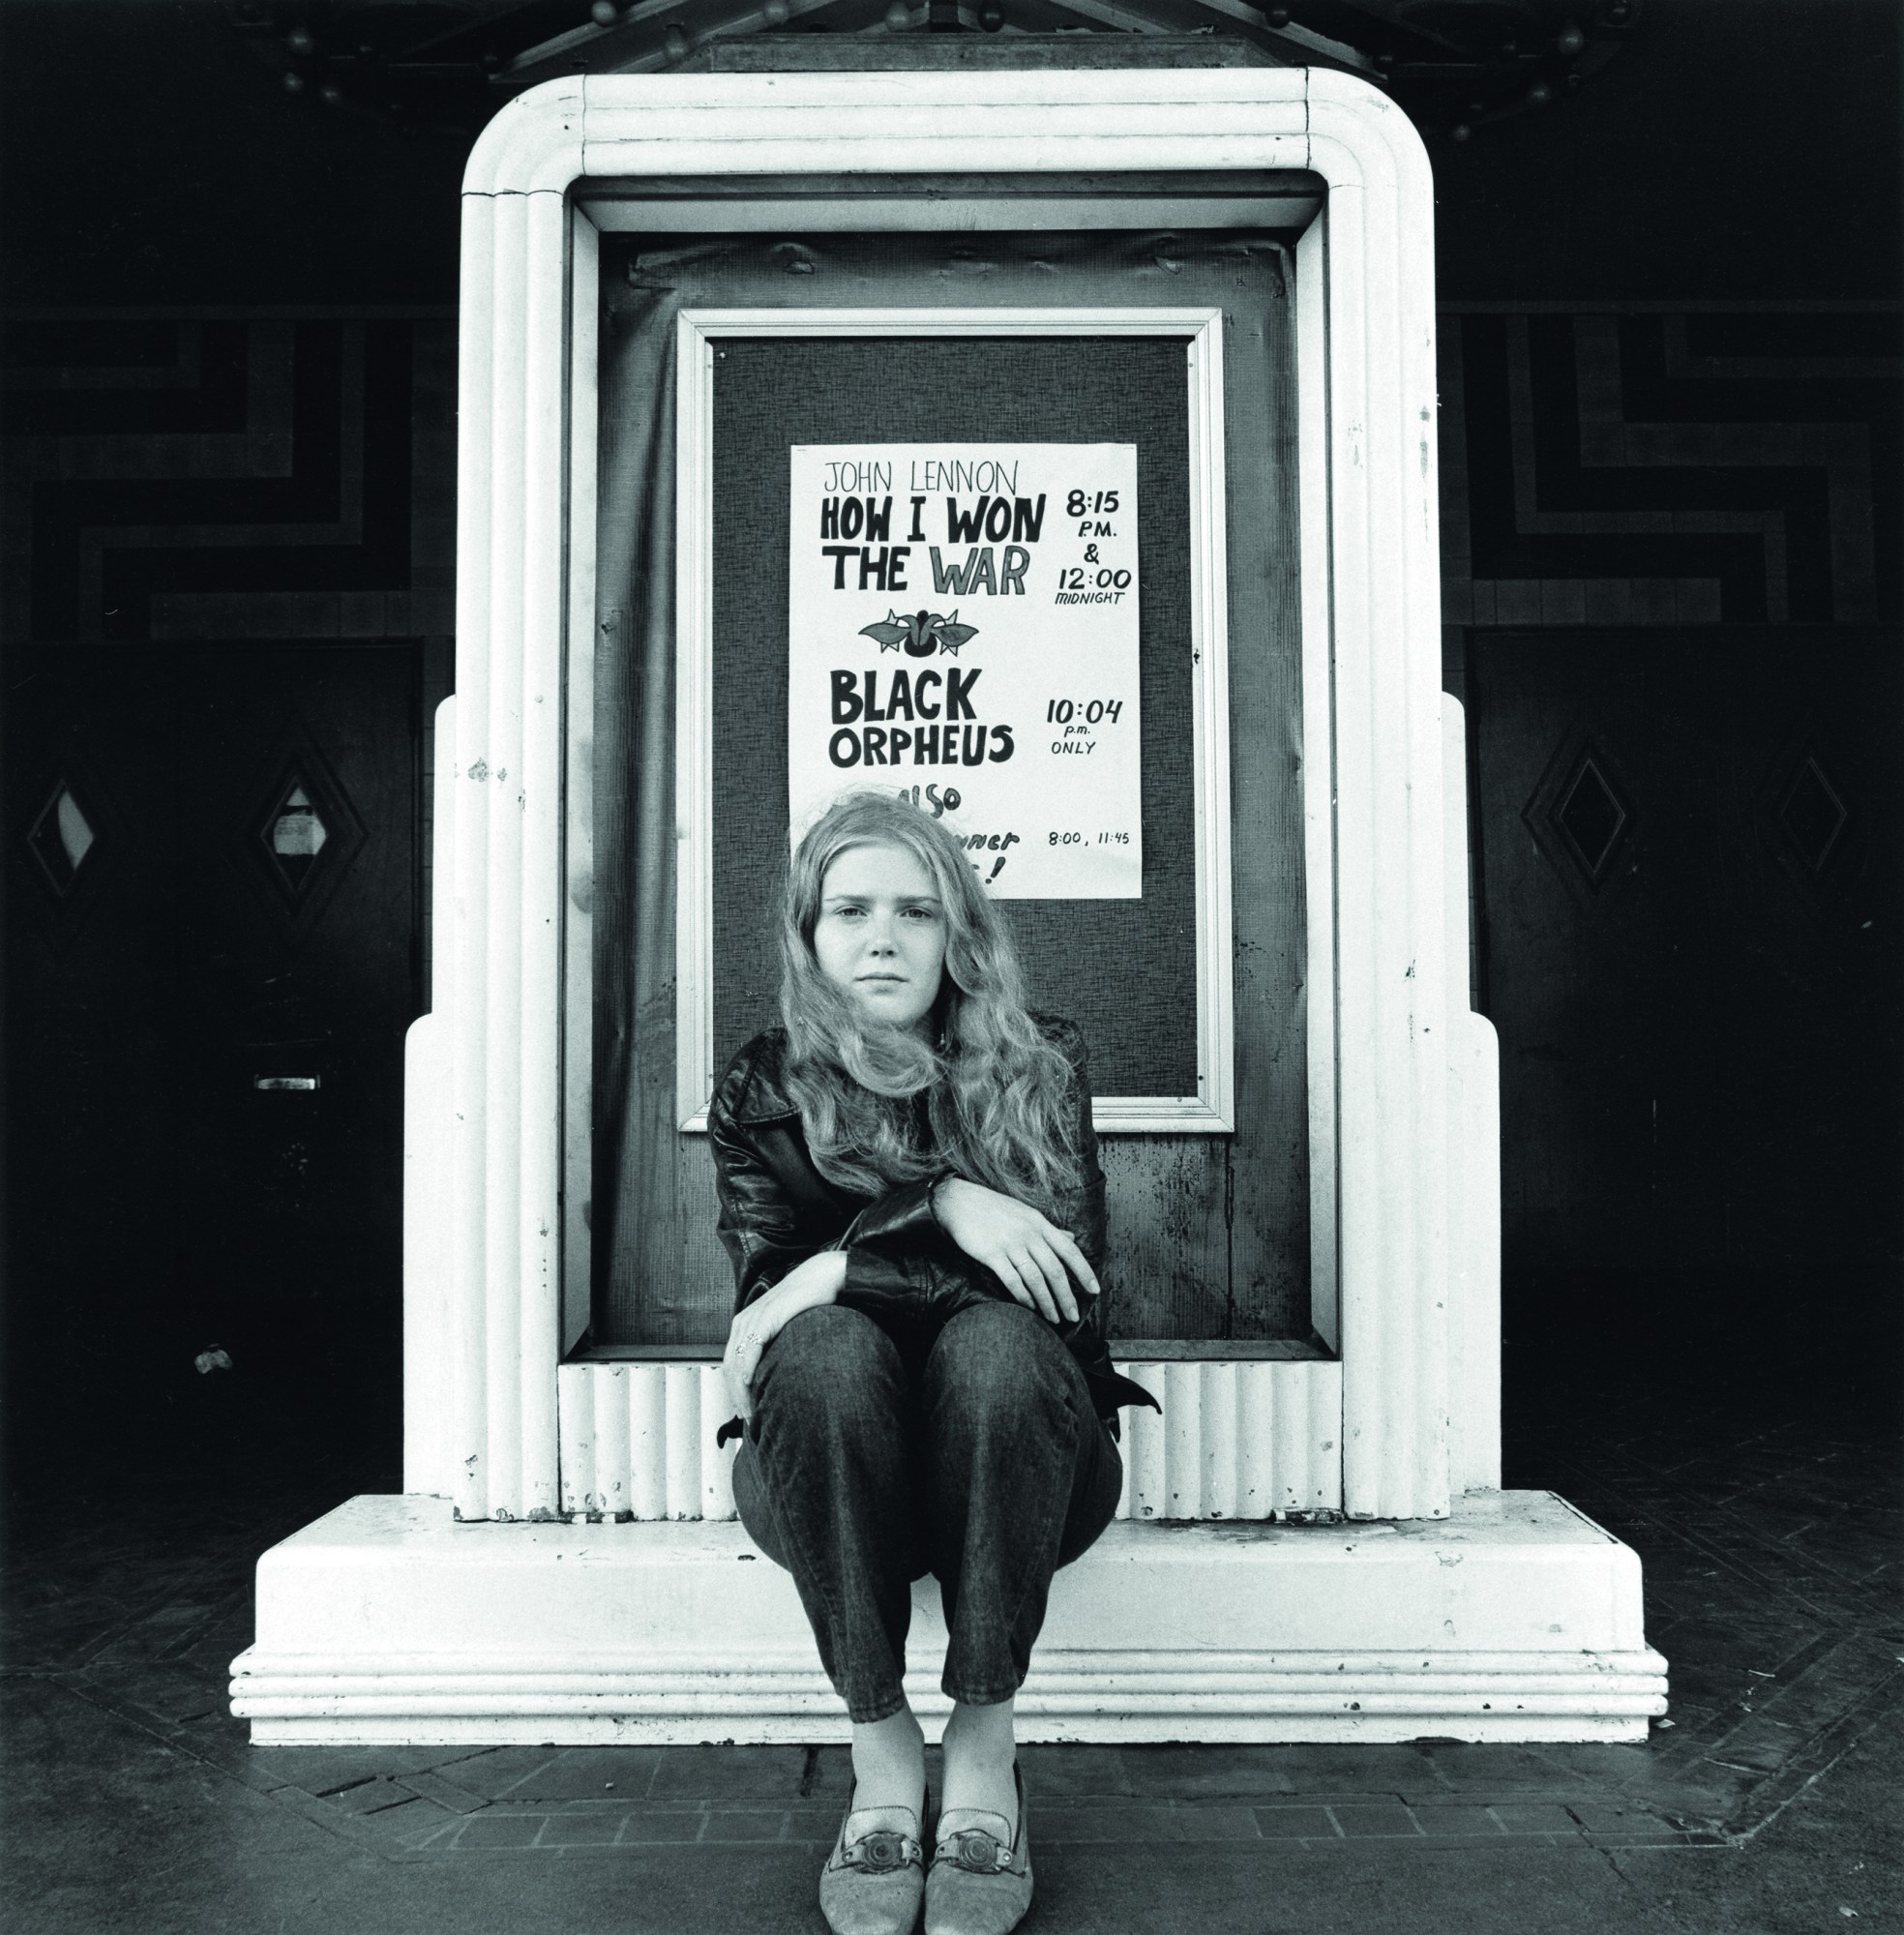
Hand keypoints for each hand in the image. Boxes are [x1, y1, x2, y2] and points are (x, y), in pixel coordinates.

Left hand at [721, 1250, 846, 1425]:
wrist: (822, 1277)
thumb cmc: (808, 1303)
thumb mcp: (786, 1329)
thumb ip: (776, 1347)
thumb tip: (777, 1374)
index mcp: (745, 1325)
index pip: (731, 1366)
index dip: (735, 1392)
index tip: (748, 1412)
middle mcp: (743, 1322)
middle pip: (729, 1367)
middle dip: (736, 1396)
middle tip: (749, 1418)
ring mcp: (753, 1319)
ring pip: (737, 1362)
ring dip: (740, 1390)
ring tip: (751, 1410)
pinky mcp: (766, 1317)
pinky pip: (751, 1348)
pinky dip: (748, 1368)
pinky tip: (750, 1383)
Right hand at [930, 1177, 1098, 1326]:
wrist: (960, 1201)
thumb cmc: (995, 1209)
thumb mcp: (1027, 1213)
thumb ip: (1050, 1229)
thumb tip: (1072, 1239)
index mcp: (1040, 1223)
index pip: (1070, 1251)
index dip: (1085, 1272)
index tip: (1095, 1290)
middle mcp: (1029, 1233)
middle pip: (1055, 1270)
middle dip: (1066, 1297)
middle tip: (1073, 1316)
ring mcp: (1010, 1244)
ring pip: (1036, 1279)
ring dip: (1047, 1302)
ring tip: (1054, 1318)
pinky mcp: (991, 1254)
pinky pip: (1012, 1280)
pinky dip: (1023, 1296)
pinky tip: (1030, 1307)